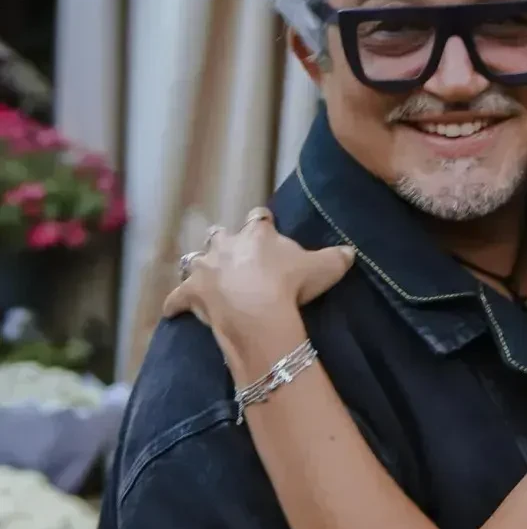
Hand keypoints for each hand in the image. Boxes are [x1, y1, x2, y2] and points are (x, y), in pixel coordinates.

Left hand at [163, 208, 354, 347]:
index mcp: (258, 234)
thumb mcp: (325, 267)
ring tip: (206, 275)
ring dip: (200, 266)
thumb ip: (336, 257)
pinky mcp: (191, 293)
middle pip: (221, 234)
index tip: (266, 225)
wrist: (258, 311)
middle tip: (233, 254)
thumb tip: (350, 252)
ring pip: (195, 259)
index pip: (259, 218)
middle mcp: (227, 244)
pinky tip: (173, 309)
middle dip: (225, 241)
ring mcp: (206, 268)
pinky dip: (175, 303)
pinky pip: (177, 298)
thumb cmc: (291, 284)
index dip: (263, 221)